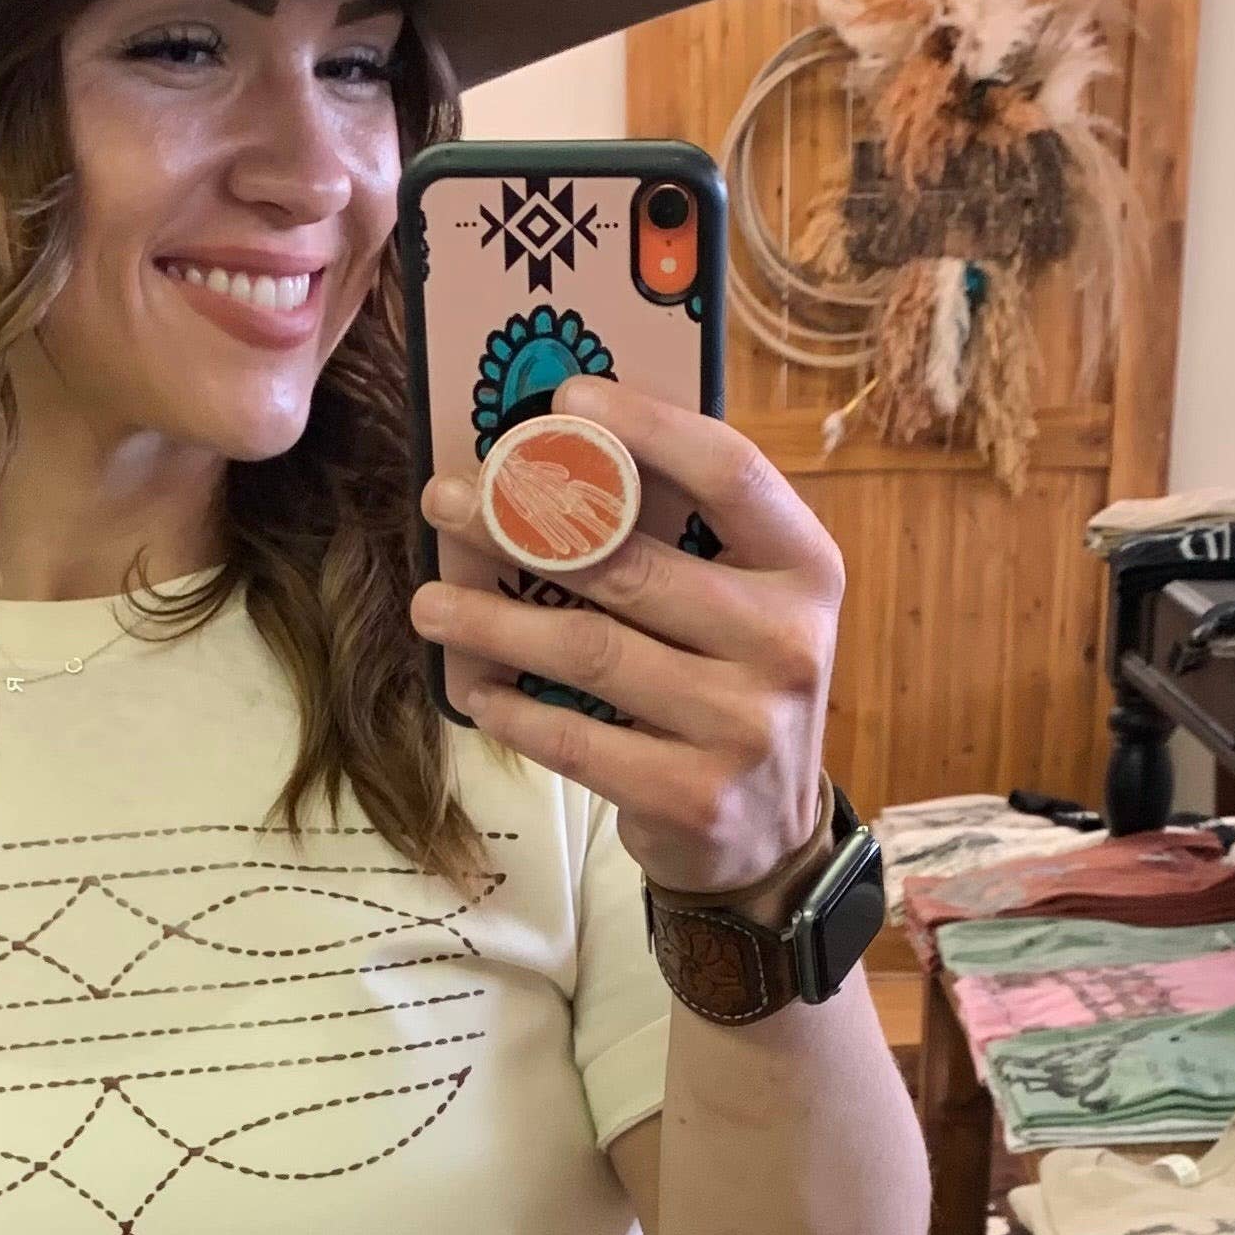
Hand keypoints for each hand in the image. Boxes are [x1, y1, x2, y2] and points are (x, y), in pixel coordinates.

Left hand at [411, 373, 843, 898]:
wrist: (767, 836)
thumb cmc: (733, 691)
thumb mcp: (745, 606)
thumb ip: (685, 541)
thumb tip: (557, 453)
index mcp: (805, 569)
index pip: (729, 471)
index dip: (646, 427)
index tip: (565, 398)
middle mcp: (789, 642)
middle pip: (629, 562)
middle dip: (519, 525)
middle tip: (444, 502)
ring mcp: (746, 726)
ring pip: (590, 650)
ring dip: (493, 622)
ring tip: (430, 604)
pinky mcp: (694, 796)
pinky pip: (576, 739)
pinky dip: (514, 711)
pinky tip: (478, 691)